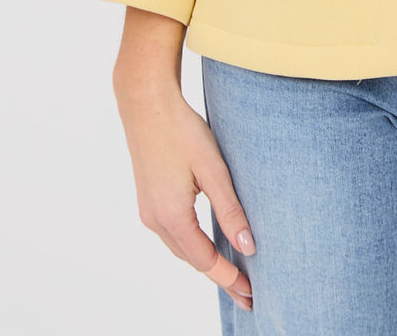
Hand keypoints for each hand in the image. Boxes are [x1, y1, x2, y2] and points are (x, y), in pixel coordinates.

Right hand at [113, 75, 255, 312]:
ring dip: (206, 261)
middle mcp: (155, 220)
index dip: (229, 278)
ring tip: (232, 272)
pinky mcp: (149, 199)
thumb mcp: (213, 169)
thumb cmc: (181, 130)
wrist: (146, 102)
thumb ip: (230, 210)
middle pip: (192, 259)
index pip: (205, 260)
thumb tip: (249, 247)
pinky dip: (193, 244)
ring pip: (181, 247)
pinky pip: (174, 233)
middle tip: (248, 292)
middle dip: (220, 275)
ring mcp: (148, 210)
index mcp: (171, 216)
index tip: (251, 294)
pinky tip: (209, 242)